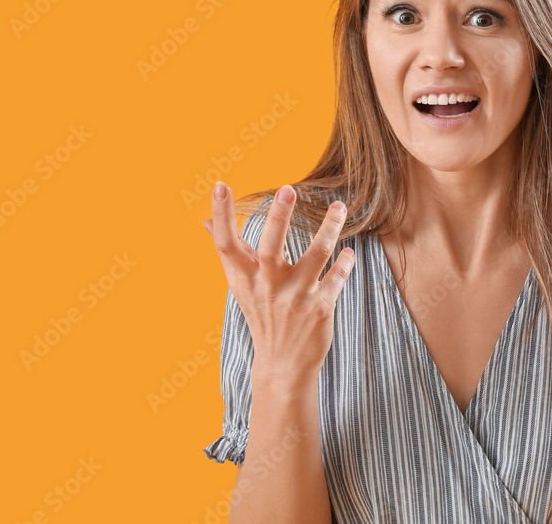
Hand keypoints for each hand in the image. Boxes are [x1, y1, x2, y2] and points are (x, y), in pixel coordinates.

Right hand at [203, 182, 355, 386]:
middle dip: (278, 218)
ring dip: (328, 229)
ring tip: (338, 207)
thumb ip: (227, 251)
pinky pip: (336, 278)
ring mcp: (295, 298)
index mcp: (245, 279)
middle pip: (270, 248)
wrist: (283, 366)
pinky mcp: (320, 308)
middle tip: (287, 188)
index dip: (221, 215)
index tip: (219, 185)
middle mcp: (268, 287)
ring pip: (315, 256)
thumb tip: (203, 221)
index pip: (226, 244)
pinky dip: (345, 264)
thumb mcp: (241, 285)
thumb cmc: (262, 315)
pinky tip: (349, 253)